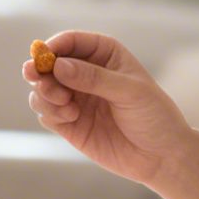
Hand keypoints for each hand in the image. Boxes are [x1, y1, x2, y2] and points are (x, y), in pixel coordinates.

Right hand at [23, 31, 192, 186]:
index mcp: (103, 54)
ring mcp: (75, 98)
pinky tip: (70, 118)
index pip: (70, 41)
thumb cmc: (154, 116)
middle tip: (37, 79)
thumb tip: (59, 66)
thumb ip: (94, 78)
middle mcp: (85, 73)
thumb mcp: (130, 91)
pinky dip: (49, 113)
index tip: (43, 56)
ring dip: (44, 94)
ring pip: (42, 89)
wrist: (161, 156)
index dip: (53, 47)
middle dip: (40, 70)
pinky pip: (46, 112)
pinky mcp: (69, 123)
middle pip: (49, 64)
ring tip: (64, 104)